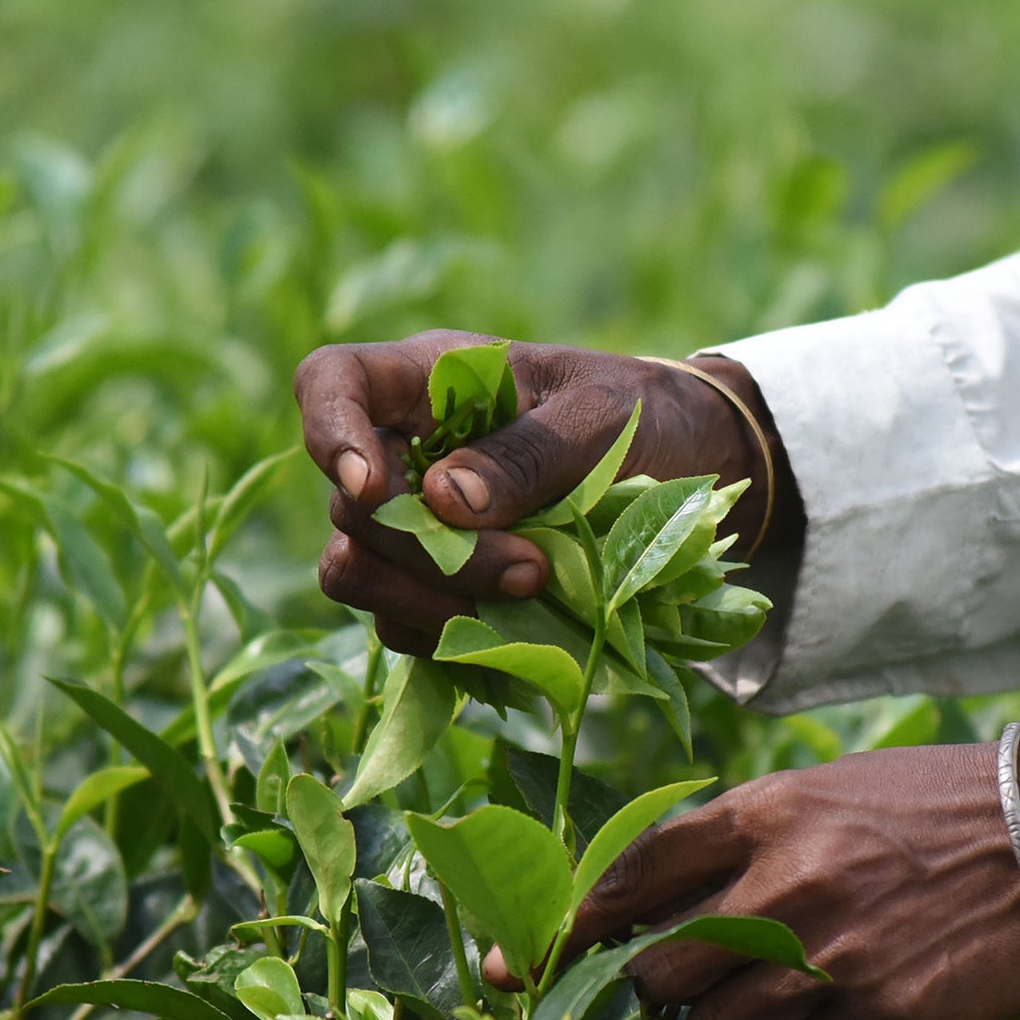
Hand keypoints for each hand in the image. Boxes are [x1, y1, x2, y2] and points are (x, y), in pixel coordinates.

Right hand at [295, 330, 770, 653]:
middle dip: (428, 553)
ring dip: (431, 604)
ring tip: (531, 600)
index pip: (330, 383)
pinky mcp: (435, 587)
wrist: (689, 470)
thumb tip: (442, 501)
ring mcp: (413, 526)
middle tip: (531, 570)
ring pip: (360, 575)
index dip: (329, 433)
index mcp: (430, 382)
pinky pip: (403, 625)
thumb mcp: (601, 416)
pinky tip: (516, 633)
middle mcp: (404, 452)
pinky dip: (449, 637)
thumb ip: (527, 453)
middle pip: (350, 509)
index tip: (372, 488)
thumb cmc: (641, 416)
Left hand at [483, 744, 1019, 1019]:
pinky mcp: (882, 1019)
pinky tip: (848, 1004)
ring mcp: (833, 960)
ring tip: (788, 986)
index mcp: (763, 815)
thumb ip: (731, 842)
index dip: (569, 927)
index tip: (519, 963)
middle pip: (658, 973)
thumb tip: (640, 910)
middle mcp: (785, 887)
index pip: (632, 877)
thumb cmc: (925, 809)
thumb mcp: (819, 793)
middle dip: (662, 984)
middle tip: (694, 976)